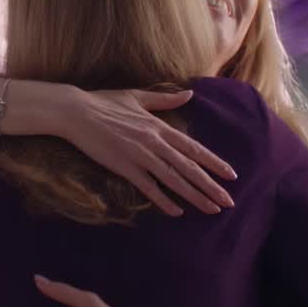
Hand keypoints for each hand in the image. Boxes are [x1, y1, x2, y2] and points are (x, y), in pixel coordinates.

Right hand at [62, 88, 235, 215]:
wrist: (77, 112)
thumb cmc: (104, 102)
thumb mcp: (137, 97)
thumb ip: (165, 100)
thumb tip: (189, 94)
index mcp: (159, 126)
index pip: (193, 148)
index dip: (214, 163)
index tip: (231, 175)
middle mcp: (154, 142)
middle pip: (189, 168)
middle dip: (211, 186)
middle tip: (229, 202)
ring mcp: (140, 155)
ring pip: (174, 179)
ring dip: (194, 196)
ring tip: (212, 209)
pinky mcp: (124, 166)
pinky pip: (148, 187)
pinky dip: (163, 200)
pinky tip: (176, 212)